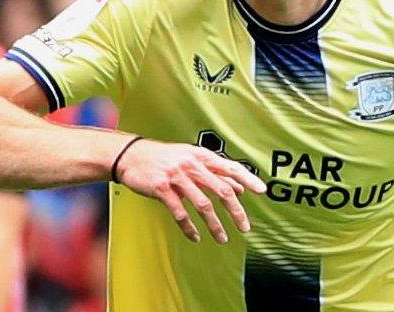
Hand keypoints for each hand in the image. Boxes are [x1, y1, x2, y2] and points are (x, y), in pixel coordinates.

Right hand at [115, 139, 266, 242]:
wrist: (131, 154)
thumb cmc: (164, 158)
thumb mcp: (191, 159)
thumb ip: (215, 173)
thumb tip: (240, 186)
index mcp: (201, 156)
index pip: (231, 167)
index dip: (248, 178)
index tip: (262, 190)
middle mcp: (192, 165)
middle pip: (221, 189)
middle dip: (236, 211)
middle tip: (245, 227)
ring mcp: (177, 176)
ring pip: (203, 204)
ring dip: (215, 224)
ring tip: (222, 238)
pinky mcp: (162, 188)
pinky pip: (180, 212)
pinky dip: (189, 227)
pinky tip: (195, 236)